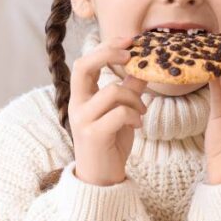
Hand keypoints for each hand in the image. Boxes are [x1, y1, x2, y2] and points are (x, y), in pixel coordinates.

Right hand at [70, 35, 147, 185]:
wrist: (101, 180)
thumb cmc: (110, 143)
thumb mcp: (121, 112)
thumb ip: (129, 89)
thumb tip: (144, 67)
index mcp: (81, 96)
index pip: (84, 62)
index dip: (106, 47)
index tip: (129, 40)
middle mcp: (76, 105)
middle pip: (83, 66)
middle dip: (108, 54)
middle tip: (131, 56)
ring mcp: (83, 119)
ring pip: (112, 91)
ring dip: (135, 99)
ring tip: (141, 112)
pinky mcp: (94, 134)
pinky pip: (119, 113)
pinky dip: (134, 116)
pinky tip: (138, 126)